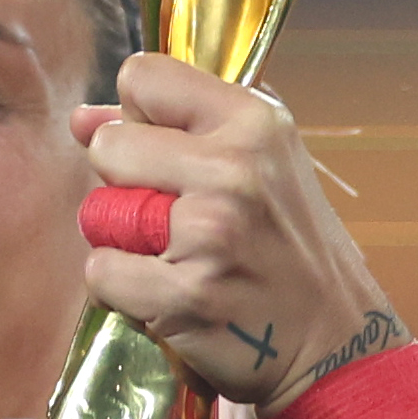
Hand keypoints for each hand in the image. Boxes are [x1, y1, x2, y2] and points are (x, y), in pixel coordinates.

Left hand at [77, 52, 387, 407]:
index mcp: (255, 123)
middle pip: (109, 146)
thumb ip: (177, 128)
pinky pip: (101, 272)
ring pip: (99, 211)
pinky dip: (122, 289)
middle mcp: (234, 169)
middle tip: (172, 218)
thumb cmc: (290, 249)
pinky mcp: (187, 294)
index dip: (138, 116)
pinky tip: (168, 294)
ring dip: (122, 240)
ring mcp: (210, 233)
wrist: (335, 341)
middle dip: (125, 184)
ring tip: (176, 257)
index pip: (143, 77)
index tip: (165, 153)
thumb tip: (82, 119)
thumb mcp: (261, 164)